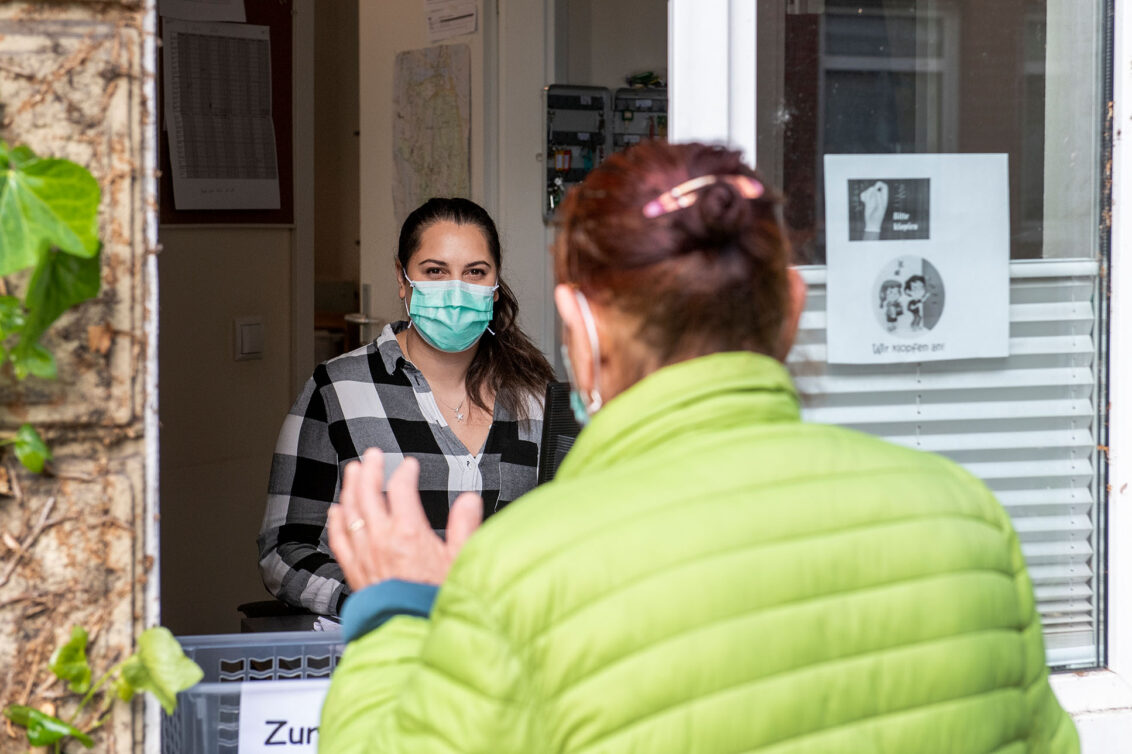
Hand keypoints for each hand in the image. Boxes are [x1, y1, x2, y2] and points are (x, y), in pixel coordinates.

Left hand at [328, 448, 482, 590]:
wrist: (412, 631)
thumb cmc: (436, 600)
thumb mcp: (460, 560)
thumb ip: (465, 526)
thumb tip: (469, 500)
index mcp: (408, 532)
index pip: (400, 488)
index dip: (404, 471)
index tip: (410, 465)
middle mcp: (381, 539)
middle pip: (368, 492)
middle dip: (370, 469)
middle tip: (373, 454)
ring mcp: (364, 554)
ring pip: (350, 510)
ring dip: (351, 487)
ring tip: (353, 471)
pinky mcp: (354, 570)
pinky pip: (339, 539)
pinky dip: (336, 521)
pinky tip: (336, 511)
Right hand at [860, 181, 888, 233]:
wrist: (872, 223)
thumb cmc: (877, 217)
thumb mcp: (879, 208)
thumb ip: (878, 199)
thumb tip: (876, 191)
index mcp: (884, 198)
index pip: (884, 187)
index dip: (879, 184)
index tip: (874, 188)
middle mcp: (879, 197)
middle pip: (876, 187)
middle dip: (871, 189)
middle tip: (868, 194)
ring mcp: (873, 199)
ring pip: (869, 191)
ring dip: (866, 193)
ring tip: (863, 198)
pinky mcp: (868, 202)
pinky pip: (865, 195)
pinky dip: (863, 195)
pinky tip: (862, 200)